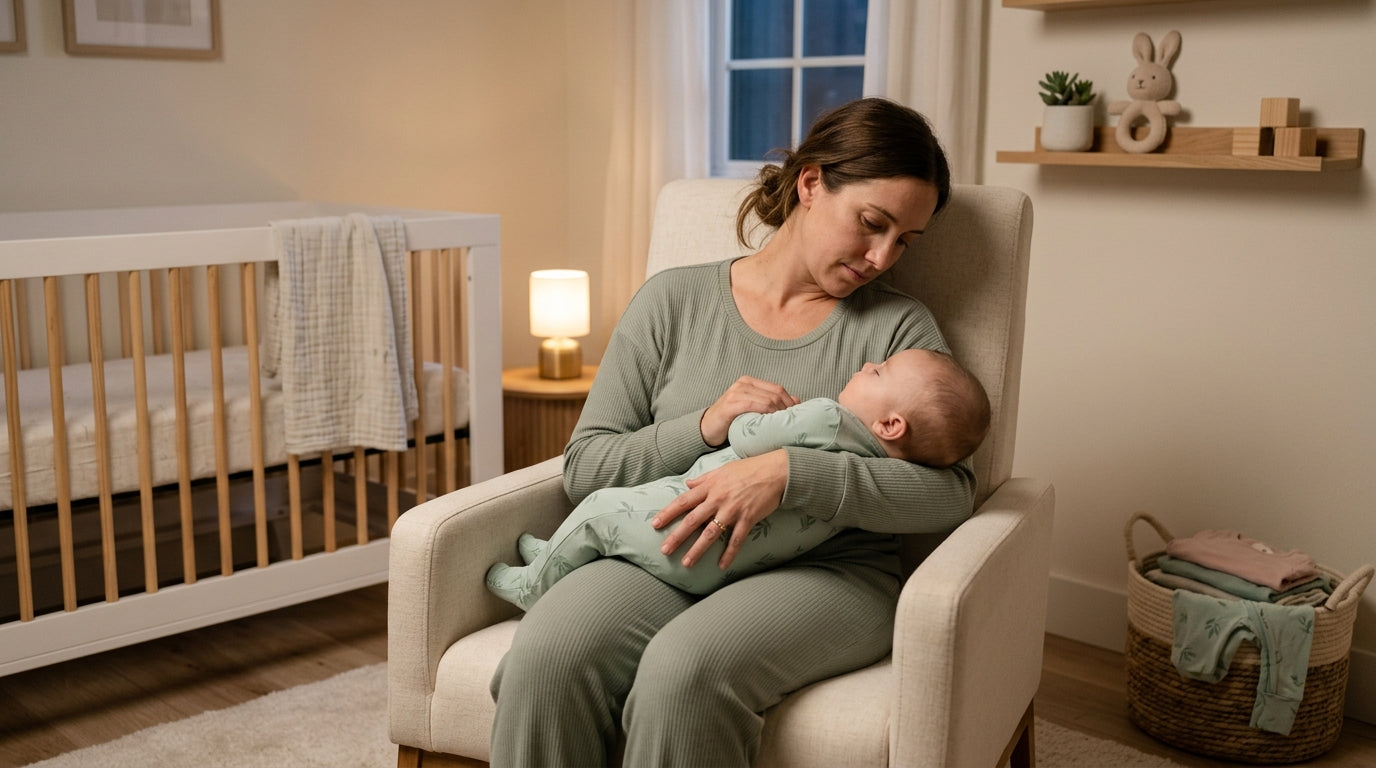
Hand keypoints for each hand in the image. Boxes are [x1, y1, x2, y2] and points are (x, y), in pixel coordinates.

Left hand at [651, 450, 788, 569]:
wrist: (776, 471)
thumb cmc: (749, 468)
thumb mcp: (722, 470)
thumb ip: (703, 479)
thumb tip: (687, 484)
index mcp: (710, 487)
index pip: (684, 501)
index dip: (668, 513)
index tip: (655, 524)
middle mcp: (718, 499)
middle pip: (692, 520)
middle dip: (677, 536)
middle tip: (664, 550)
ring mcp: (732, 510)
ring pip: (711, 533)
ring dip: (697, 550)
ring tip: (686, 563)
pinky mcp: (748, 518)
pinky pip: (736, 539)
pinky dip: (729, 553)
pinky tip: (721, 566)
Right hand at [699, 376, 799, 446]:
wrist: (706, 428)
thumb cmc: (731, 420)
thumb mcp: (752, 409)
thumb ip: (771, 403)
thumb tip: (797, 401)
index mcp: (749, 382)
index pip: (777, 389)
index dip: (790, 402)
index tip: (797, 416)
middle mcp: (743, 383)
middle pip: (775, 393)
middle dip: (787, 408)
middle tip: (793, 423)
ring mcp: (736, 392)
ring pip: (768, 400)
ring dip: (779, 413)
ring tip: (784, 425)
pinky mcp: (731, 404)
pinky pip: (755, 406)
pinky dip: (767, 414)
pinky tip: (771, 424)